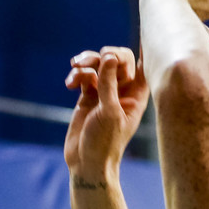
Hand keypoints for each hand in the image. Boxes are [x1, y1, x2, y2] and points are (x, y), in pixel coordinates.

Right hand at [64, 47, 148, 176]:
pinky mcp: (88, 96)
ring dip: (86, 62)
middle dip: (103, 55)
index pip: (139, 63)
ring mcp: (105, 92)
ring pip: (98, 64)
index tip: (122, 46)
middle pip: (116, 58)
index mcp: (137, 93)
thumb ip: (109, 82)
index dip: (131, 52)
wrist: (86, 162)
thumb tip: (109, 55)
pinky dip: (77, 75)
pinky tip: (70, 84)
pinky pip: (84, 75)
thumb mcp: (109, 110)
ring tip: (75, 67)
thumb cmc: (105, 141)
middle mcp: (123, 90)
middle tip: (92, 60)